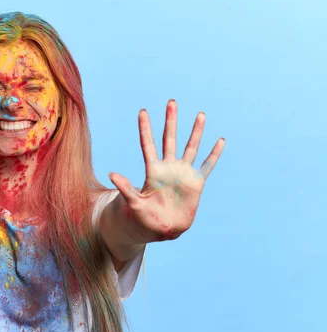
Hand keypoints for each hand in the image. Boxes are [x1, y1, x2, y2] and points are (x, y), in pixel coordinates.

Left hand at [109, 99, 224, 242]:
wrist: (162, 229)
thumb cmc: (144, 217)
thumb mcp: (133, 202)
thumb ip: (125, 188)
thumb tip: (111, 174)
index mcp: (152, 171)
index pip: (147, 145)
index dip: (145, 129)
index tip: (142, 112)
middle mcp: (168, 168)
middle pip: (169, 139)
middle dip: (170, 121)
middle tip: (171, 102)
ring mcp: (182, 174)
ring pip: (190, 148)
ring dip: (196, 132)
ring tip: (201, 115)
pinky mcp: (195, 183)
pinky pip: (206, 166)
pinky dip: (213, 155)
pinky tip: (220, 141)